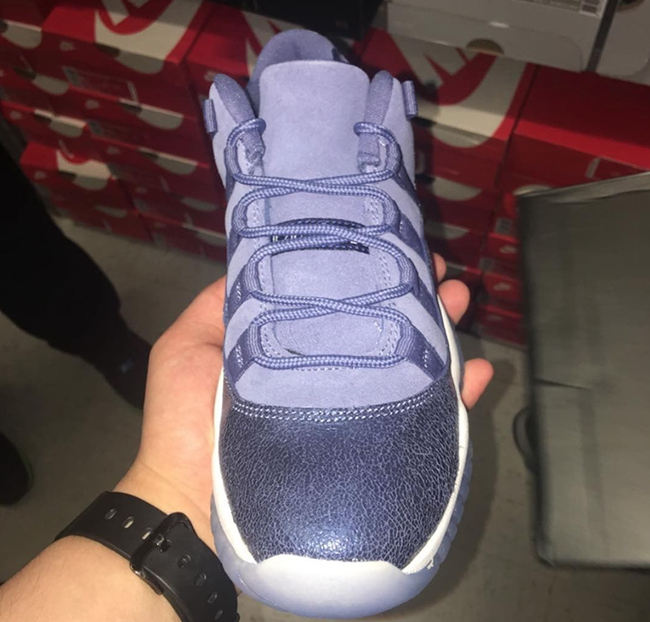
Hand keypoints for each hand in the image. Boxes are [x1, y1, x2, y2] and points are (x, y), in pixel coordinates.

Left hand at [117, 254, 493, 547]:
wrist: (190, 503)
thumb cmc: (183, 421)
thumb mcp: (188, 345)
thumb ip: (220, 305)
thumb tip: (255, 258)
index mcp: (292, 343)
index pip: (336, 299)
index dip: (362, 270)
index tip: (388, 242)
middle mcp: (326, 371)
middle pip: (379, 326)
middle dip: (412, 292)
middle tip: (440, 269)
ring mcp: (349, 410)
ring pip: (407, 364)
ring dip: (441, 331)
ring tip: (460, 300)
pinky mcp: (367, 450)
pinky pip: (422, 423)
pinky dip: (455, 399)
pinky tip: (477, 373)